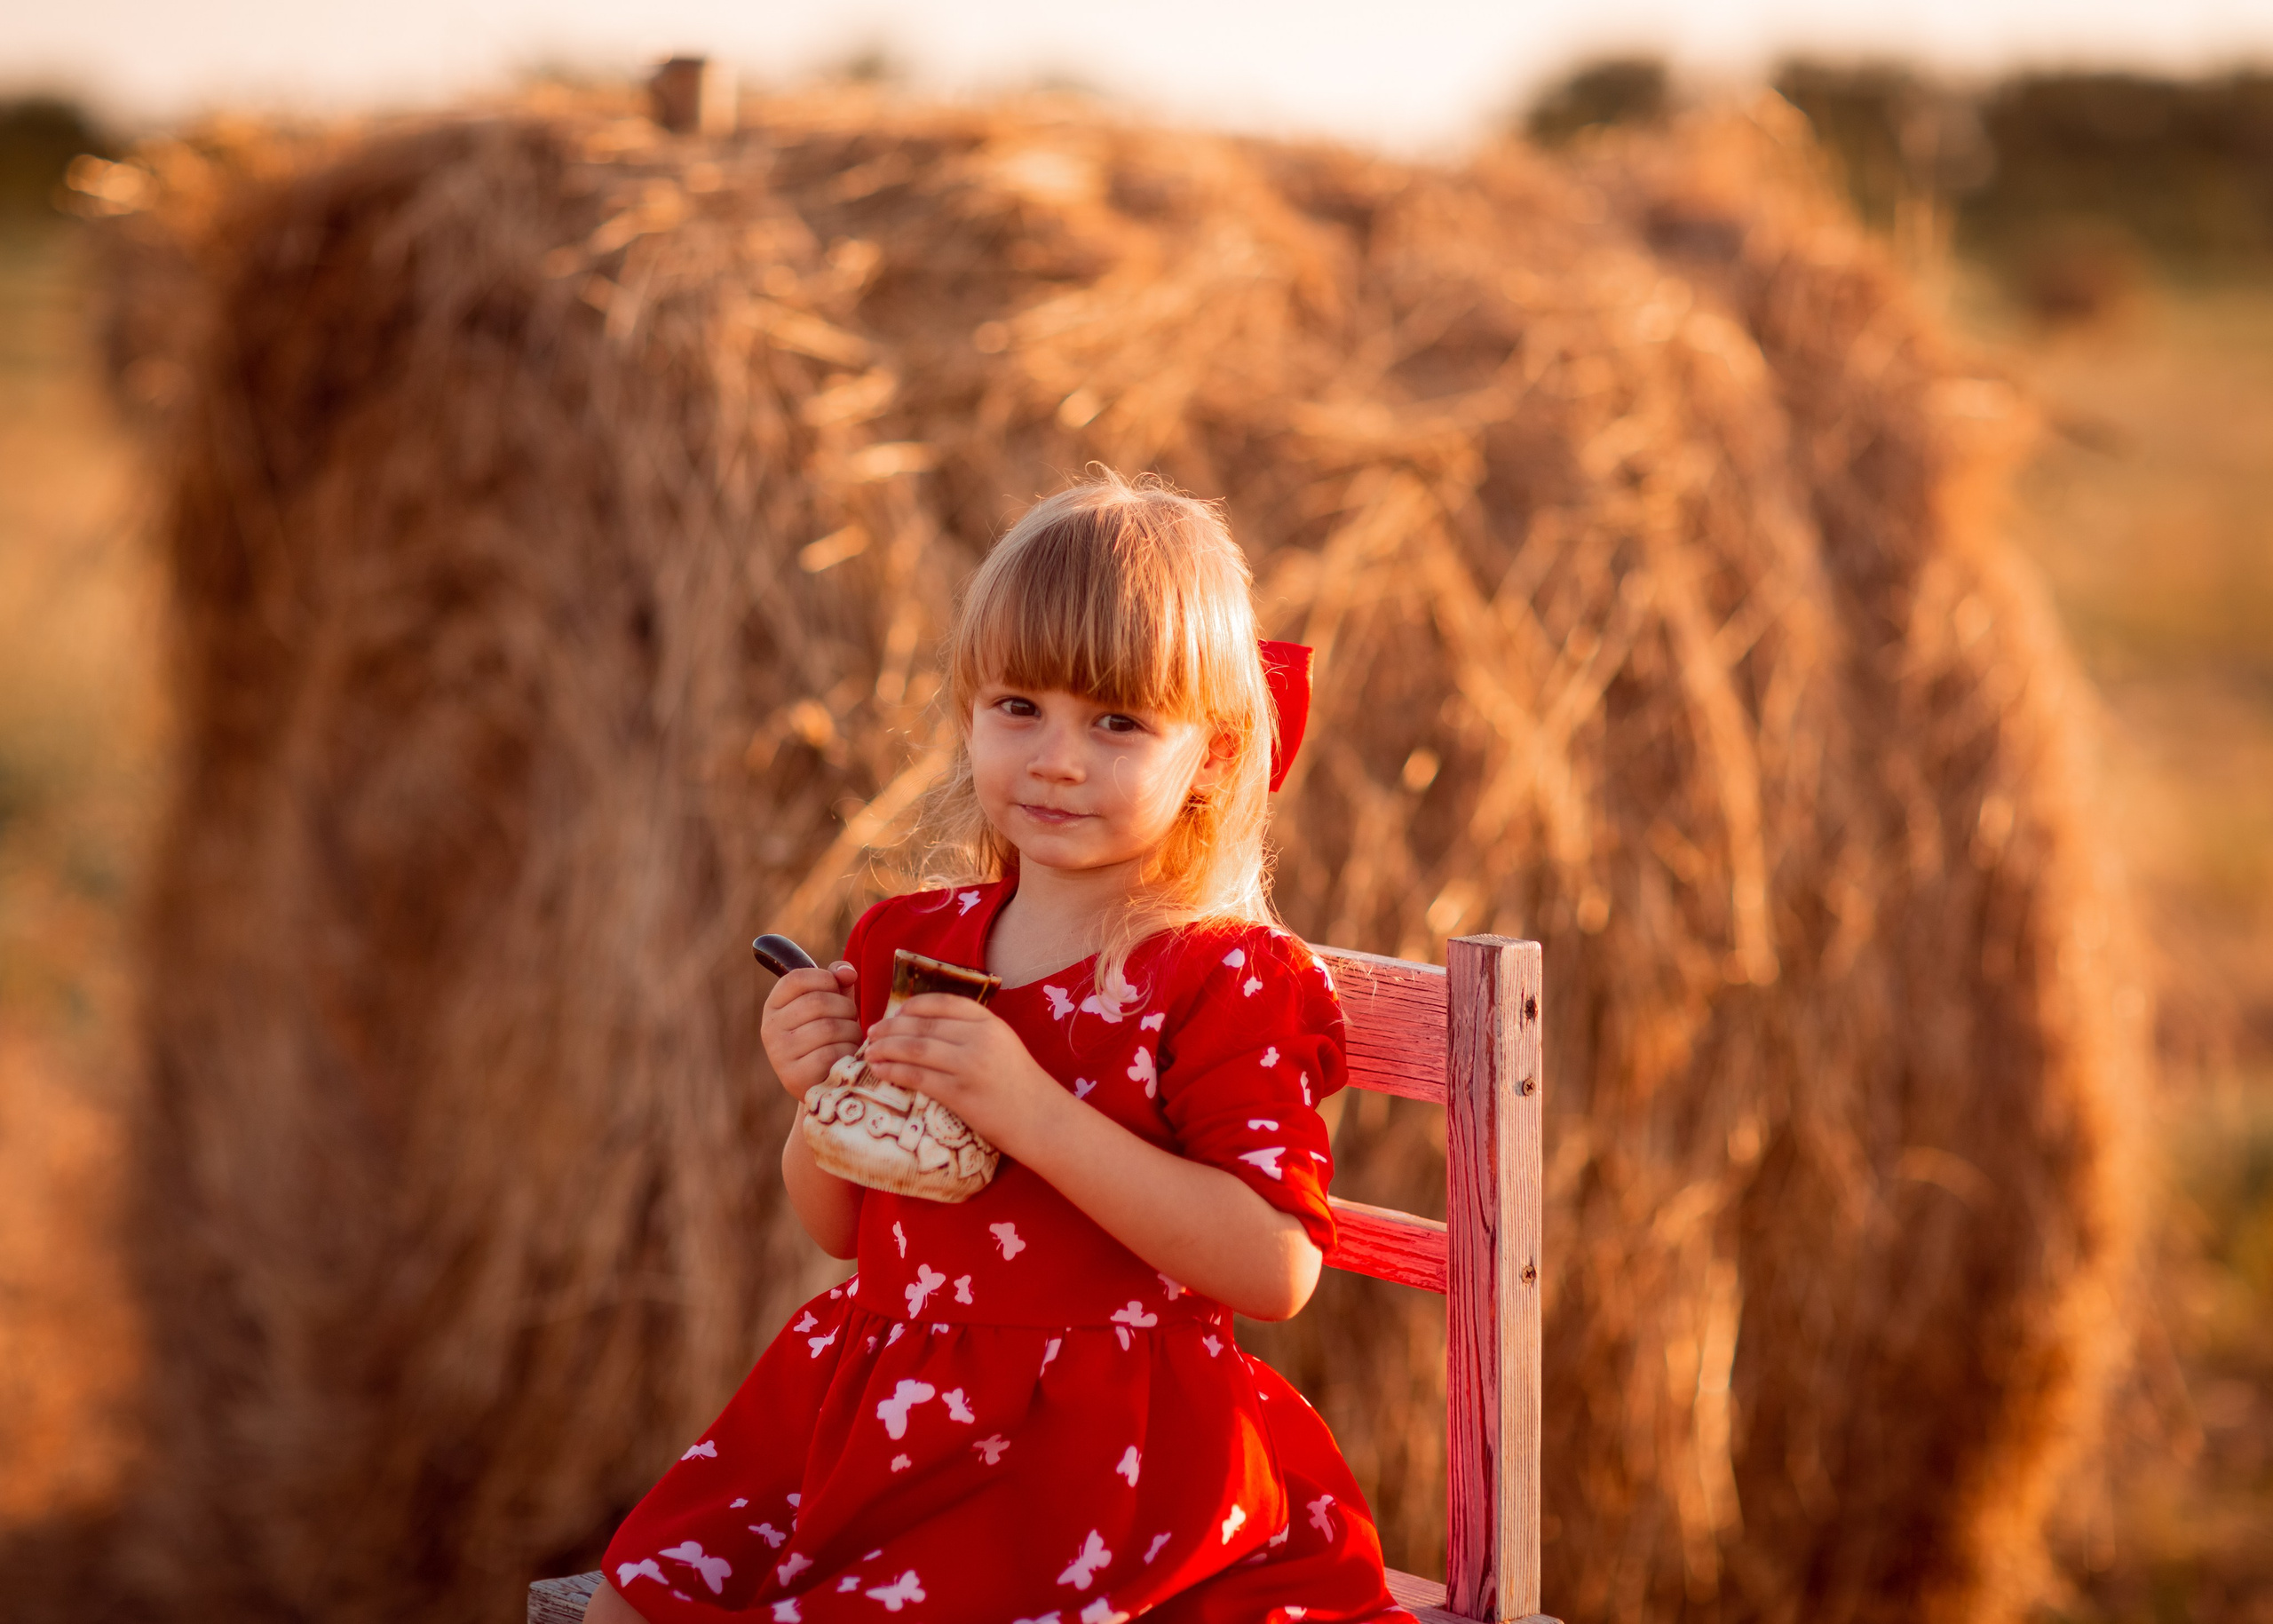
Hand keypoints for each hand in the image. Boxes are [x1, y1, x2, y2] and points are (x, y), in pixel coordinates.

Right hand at [760, 962, 859, 1100]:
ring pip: (828, 1028)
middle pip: (817, 1002)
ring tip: (851, 1036)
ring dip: (851, 1030)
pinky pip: (831, 1053)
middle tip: (851, 1018)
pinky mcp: (794, 1076)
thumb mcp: (830, 1003)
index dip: (825, 978)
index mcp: (774, 1005)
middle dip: (846, 1007)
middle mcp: (770, 1028)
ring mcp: (779, 1053)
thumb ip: (836, 980)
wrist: (821, 1082)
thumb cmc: (827, 1035)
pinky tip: (848, 1055)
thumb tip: (847, 973)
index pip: (796, 978)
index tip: (838, 988)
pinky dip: (848, 1051)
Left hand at [860, 994, 1065, 1156]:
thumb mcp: (1002, 1044)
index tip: (895, 1013)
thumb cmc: (1020, 1085)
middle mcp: (979, 1038)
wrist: (1041, 1119)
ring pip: (915, 1049)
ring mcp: (969, 1065)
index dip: (912, 1006)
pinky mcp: (960, 1093)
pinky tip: (879, 1071)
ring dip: (886, 1048)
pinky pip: (917, 1077)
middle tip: (872, 1033)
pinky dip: (893, 1071)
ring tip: (869, 1052)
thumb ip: (972, 1032)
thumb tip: (928, 1027)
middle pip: (923, 1025)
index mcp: (990, 1022)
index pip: (943, 1003)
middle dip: (891, 1027)